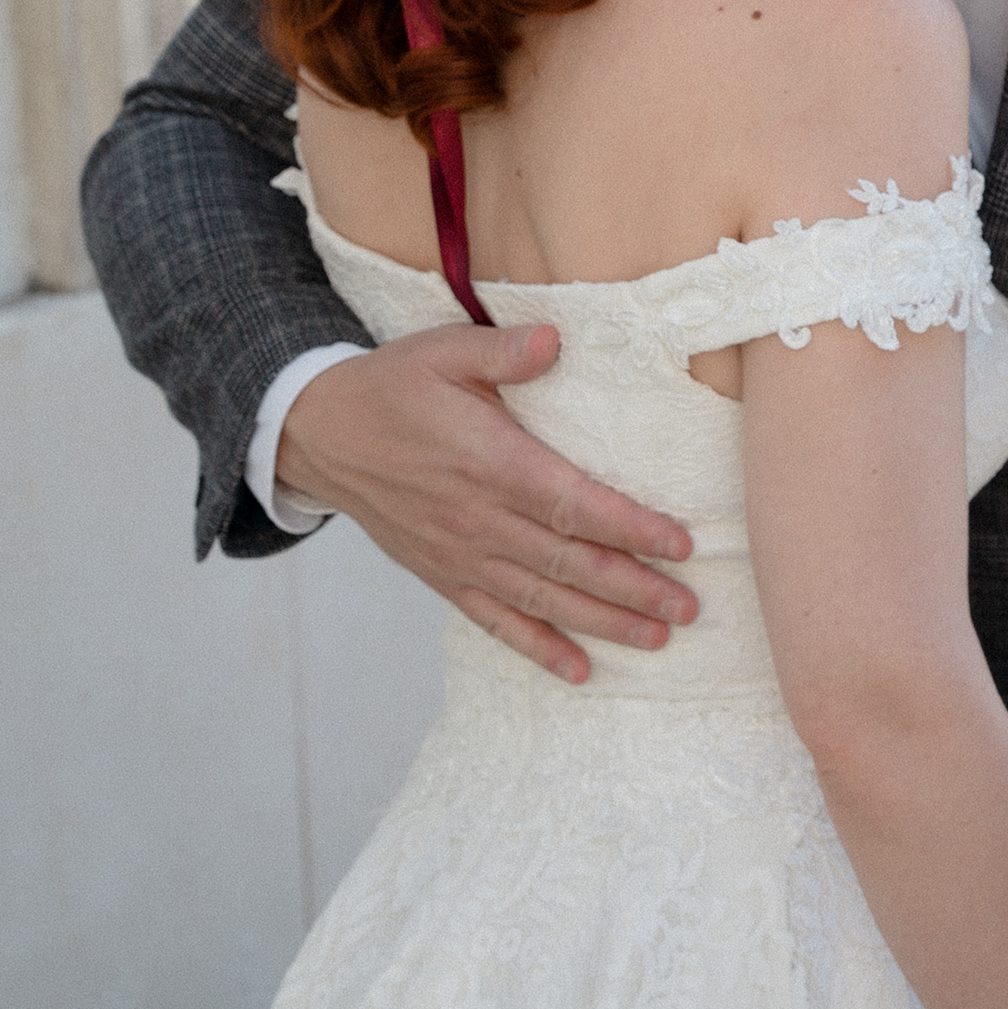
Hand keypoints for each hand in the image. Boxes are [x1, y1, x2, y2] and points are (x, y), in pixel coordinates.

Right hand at [276, 324, 695, 683]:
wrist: (318, 434)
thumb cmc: (393, 387)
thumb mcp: (443, 351)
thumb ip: (502, 350)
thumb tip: (555, 338)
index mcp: (490, 463)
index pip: (572, 505)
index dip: (630, 528)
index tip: (681, 545)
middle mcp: (478, 518)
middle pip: (567, 562)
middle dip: (633, 588)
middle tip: (689, 608)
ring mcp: (459, 554)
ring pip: (541, 598)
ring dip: (601, 623)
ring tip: (658, 640)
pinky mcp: (442, 574)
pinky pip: (494, 620)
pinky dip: (537, 647)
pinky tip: (579, 671)